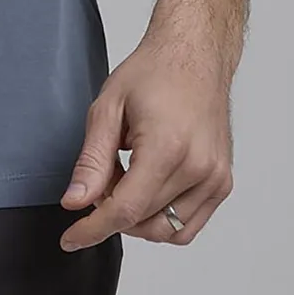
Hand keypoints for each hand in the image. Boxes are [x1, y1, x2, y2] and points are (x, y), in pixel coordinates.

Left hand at [57, 23, 234, 250]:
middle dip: (111, 212)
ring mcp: (216, 179)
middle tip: (100, 179)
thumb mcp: (108, 108)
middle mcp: (199, 169)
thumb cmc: (153, 73)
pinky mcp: (223, 183)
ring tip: (125, 176)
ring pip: (167, 231)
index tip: (71, 238)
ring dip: (138, 218)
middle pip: (144, 221)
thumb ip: (92, 161)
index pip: (126, 210)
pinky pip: (188, 225)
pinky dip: (162, 218)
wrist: (195, 56)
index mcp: (168, 148)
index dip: (93, 229)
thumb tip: (76, 203)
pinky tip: (146, 187)